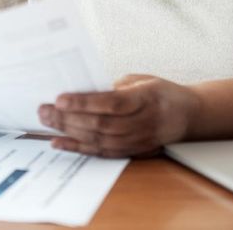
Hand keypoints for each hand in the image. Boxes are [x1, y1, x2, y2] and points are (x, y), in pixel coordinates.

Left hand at [37, 74, 198, 157]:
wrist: (189, 115)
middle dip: (68, 118)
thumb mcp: (141, 80)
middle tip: (44, 110)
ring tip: (46, 122)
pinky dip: (78, 148)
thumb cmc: (161, 92)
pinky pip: (101, 152)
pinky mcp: (132, 151)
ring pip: (98, 139)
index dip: (84, 102)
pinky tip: (59, 142)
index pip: (112, 103)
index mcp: (147, 98)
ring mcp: (138, 140)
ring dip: (68, 132)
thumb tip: (81, 91)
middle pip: (100, 123)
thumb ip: (114, 87)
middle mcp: (143, 122)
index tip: (60, 99)